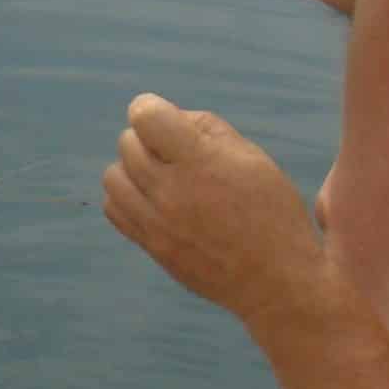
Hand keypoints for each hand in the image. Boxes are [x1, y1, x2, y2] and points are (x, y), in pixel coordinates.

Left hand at [101, 94, 322, 321]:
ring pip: (113, 176)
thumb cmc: (271, 212)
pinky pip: (113, 209)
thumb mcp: (253, 158)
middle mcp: (172, 192)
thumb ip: (208, 128)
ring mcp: (157, 223)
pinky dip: (126, 196)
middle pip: (127, 144)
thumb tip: (172, 117)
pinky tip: (153, 199)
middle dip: (148, 139)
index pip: (145, 117)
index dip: (150, 108)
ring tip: (161, 176)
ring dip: (131, 168)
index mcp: (200, 162)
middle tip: (175, 152)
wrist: (275, 280)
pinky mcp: (152, 247)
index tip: (165, 119)